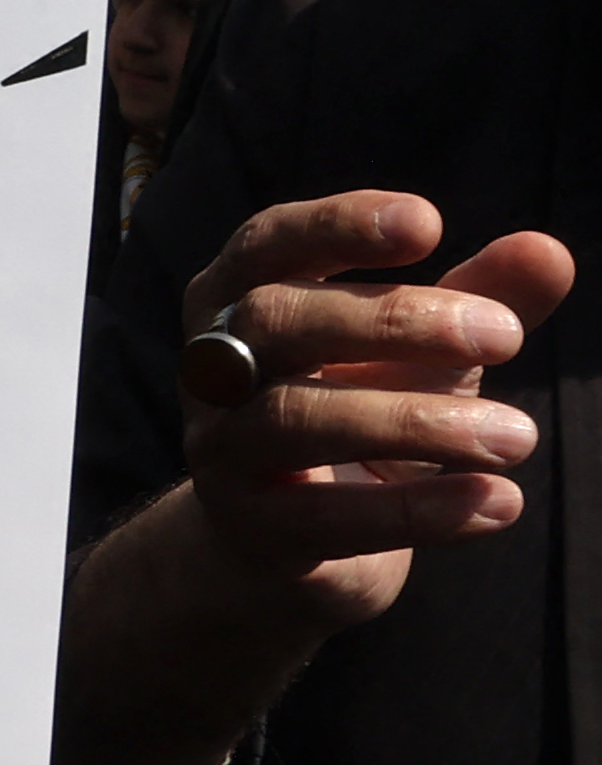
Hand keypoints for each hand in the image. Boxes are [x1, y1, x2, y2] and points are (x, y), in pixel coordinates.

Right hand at [166, 191, 567, 633]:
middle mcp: (213, 368)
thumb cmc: (357, 411)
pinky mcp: (247, 528)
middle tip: (509, 336)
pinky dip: (417, 511)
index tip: (430, 225)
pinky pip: (322, 516)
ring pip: (294, 418)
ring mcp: (219, 448)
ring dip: (415, 424)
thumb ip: (480, 298)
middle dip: (394, 321)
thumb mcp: (422, 352)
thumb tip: (549, 250)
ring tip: (520, 436)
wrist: (287, 540)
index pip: (267, 244)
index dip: (335, 226)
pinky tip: (500, 502)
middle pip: (276, 322)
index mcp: (241, 301)